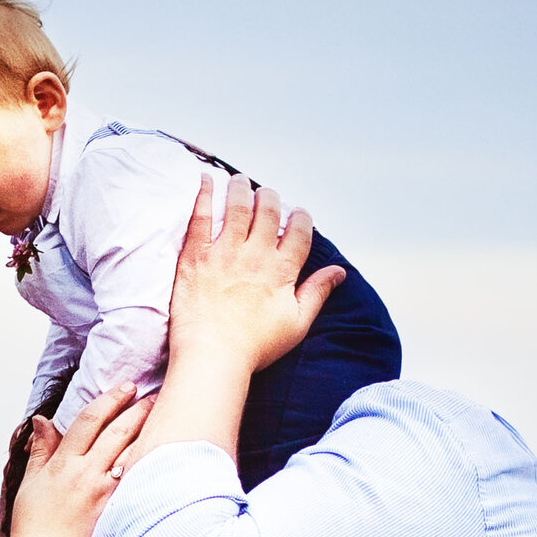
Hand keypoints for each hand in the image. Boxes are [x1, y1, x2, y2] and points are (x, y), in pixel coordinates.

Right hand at [4, 379, 154, 536]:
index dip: (109, 399)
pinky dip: (157, 467)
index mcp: (64, 465)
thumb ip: (40, 451)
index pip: (89, 420)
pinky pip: (143, 483)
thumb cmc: (35, 533)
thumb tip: (42, 420)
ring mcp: (107, 495)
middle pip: (118, 431)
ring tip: (168, 418)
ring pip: (135, 453)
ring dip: (152, 432)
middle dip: (138, 409)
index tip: (125, 387)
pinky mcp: (121, 514)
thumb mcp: (30, 485)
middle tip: (154, 395)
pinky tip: (173, 456)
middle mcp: (87, 474)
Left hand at [167, 175, 343, 378]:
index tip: (298, 214)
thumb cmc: (255, 347)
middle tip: (267, 193)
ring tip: (240, 180)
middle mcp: (255, 255)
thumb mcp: (296, 323)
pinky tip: (206, 179)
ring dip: (241, 188)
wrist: (212, 357)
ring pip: (238, 206)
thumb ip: (317, 292)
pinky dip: (204, 194)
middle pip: (268, 210)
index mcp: (282, 270)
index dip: (301, 217)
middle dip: (271, 196)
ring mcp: (224, 252)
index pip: (298, 231)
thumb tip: (340, 272)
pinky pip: (200, 216)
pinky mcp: (195, 255)